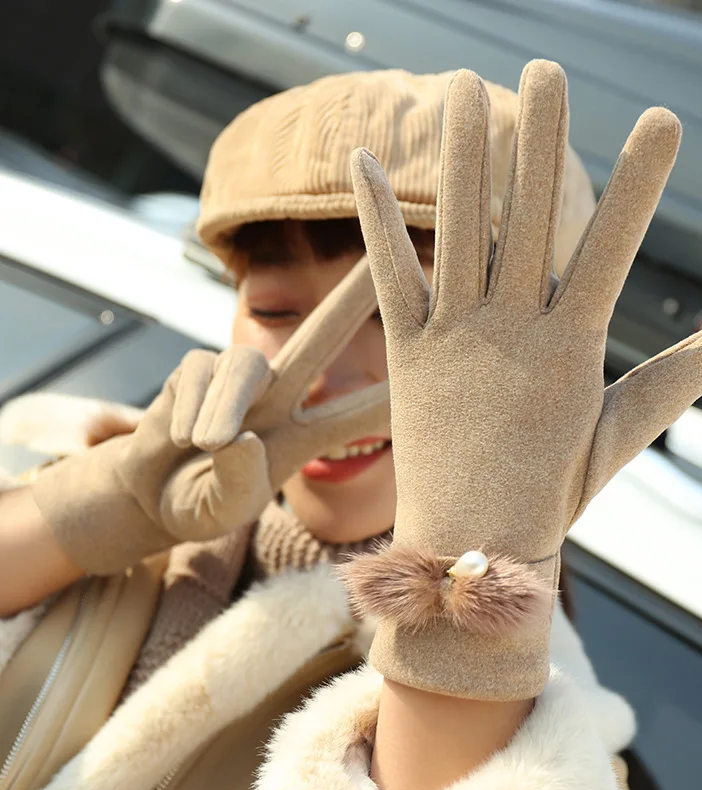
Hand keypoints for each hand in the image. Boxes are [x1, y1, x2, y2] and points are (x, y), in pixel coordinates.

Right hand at [32, 257, 388, 573]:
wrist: (148, 499)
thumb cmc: (200, 505)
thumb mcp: (223, 511)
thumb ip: (236, 484)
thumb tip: (240, 437)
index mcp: (306, 436)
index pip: (361, 414)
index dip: (396, 393)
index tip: (445, 364)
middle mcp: (280, 397)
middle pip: (321, 335)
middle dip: (351, 296)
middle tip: (383, 259)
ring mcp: (239, 379)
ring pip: (246, 365)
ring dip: (228, 404)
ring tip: (206, 445)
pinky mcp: (196, 369)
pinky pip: (198, 373)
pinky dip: (188, 408)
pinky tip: (180, 438)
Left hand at [345, 62, 701, 699]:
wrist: (472, 548)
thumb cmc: (552, 496)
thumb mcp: (618, 436)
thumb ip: (674, 378)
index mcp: (572, 350)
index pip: (613, 249)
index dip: (639, 184)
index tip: (662, 120)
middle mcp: (513, 332)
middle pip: (528, 218)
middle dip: (539, 139)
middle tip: (544, 68)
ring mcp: (455, 340)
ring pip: (459, 229)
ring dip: (461, 156)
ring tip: (461, 85)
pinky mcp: (406, 355)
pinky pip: (390, 274)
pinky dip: (376, 217)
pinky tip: (363, 159)